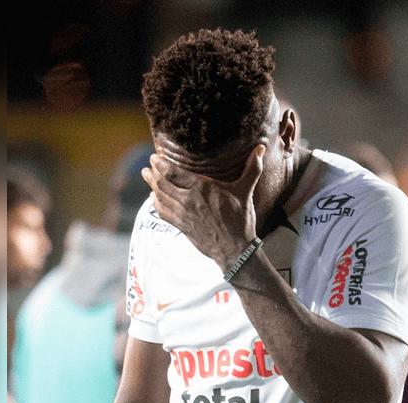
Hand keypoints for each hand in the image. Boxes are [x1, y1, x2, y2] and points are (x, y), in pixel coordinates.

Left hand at [142, 145, 264, 269]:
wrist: (234, 249)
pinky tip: (153, 198)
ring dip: (151, 185)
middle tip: (149, 165)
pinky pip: (162, 212)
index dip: (160, 164)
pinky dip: (155, 203)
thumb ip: (252, 169)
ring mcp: (182, 213)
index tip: (155, 157)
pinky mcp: (181, 225)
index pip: (172, 172)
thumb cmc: (240, 219)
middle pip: (161, 182)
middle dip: (152, 172)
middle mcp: (188, 199)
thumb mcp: (245, 191)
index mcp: (201, 188)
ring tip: (146, 176)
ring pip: (159, 196)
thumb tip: (261, 148)